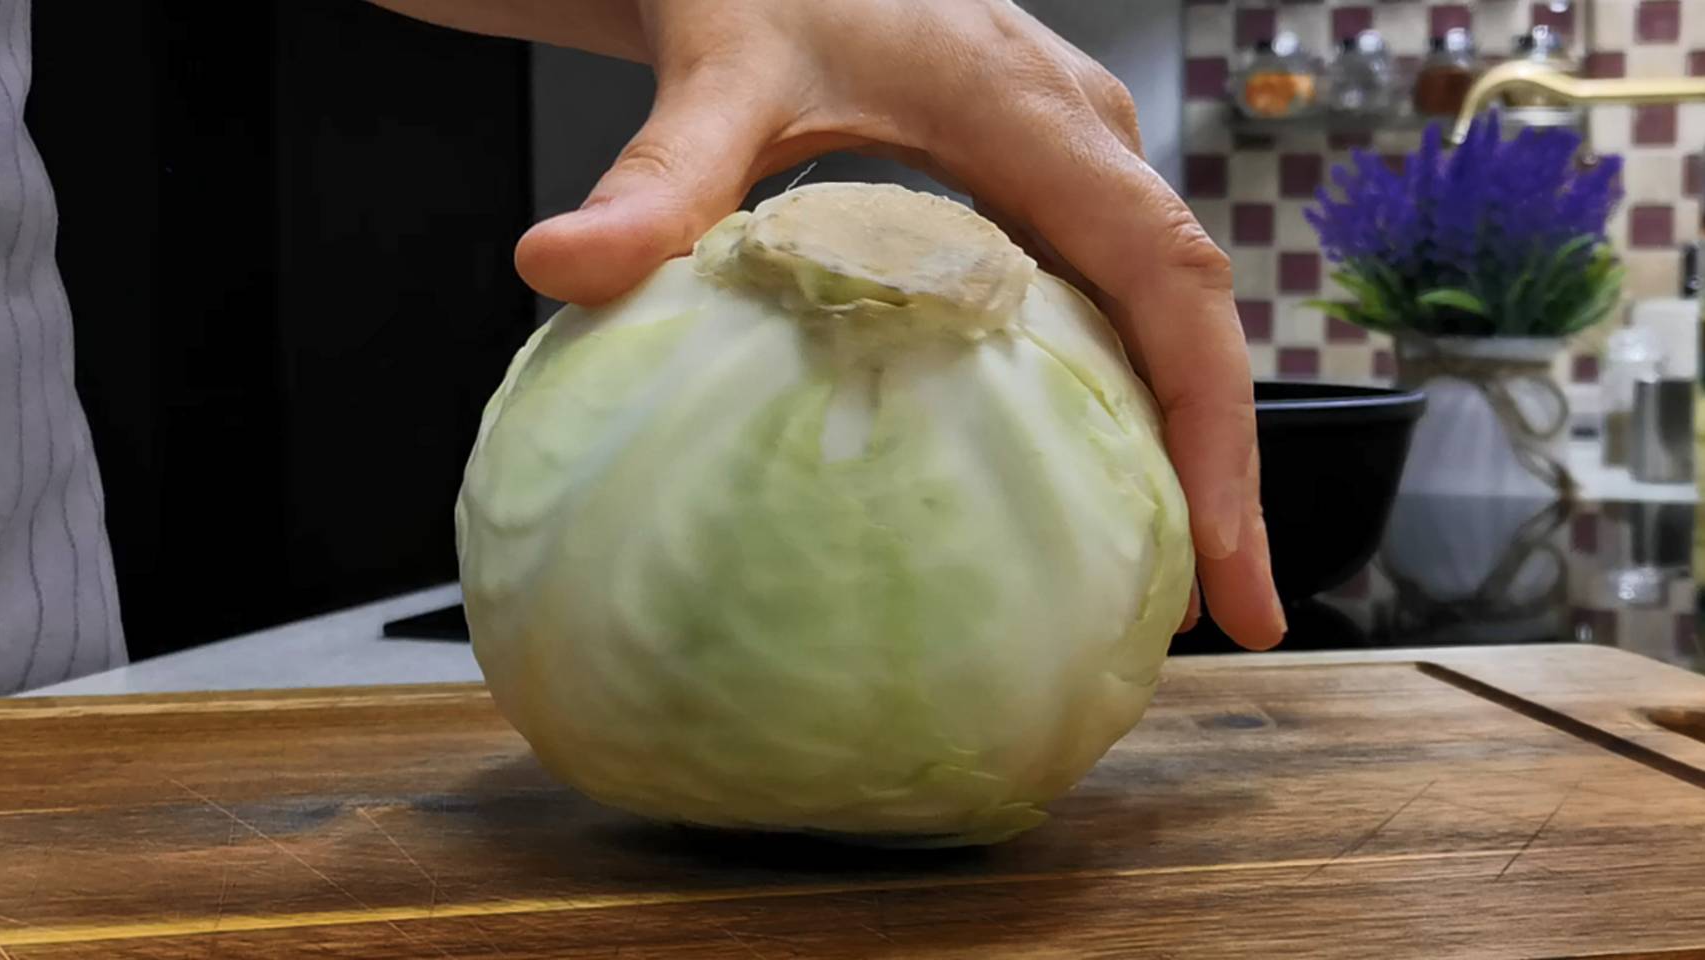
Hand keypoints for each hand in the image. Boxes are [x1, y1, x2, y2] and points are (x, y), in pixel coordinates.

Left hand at [512, 0, 1284, 649]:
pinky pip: (1110, 296)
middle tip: (1230, 616)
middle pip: (1194, 317)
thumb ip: (657, 174)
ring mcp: (1072, 158)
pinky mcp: (1041, 180)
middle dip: (1222, 466)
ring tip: (1179, 576)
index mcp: (1035, 115)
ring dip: (1183, 437)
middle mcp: (1083, 139)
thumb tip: (556, 266)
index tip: (1222, 554)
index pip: (1169, 277)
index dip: (1212, 423)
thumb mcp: (720, 67)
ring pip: (1162, 312)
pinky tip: (1096, 479)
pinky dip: (1124, 393)